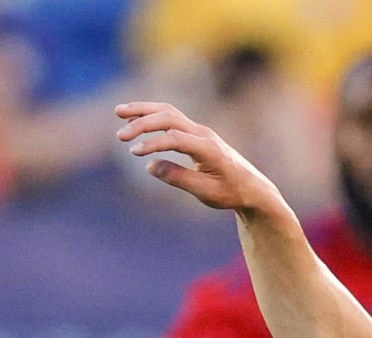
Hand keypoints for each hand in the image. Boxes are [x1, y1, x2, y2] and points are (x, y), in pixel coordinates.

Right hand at [115, 101, 285, 215]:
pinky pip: (171, 117)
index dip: (154, 143)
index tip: (135, 153)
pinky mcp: (195, 132)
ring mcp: (199, 131)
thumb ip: (179, 179)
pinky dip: (152, 115)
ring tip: (119, 113)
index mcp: (208, 149)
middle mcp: (203, 134)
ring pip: (168, 111)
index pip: (175, 138)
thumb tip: (151, 167)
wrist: (252, 188)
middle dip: (143, 123)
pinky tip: (135, 120)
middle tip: (120, 136)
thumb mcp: (206, 193)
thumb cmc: (231, 193)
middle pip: (168, 117)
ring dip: (143, 111)